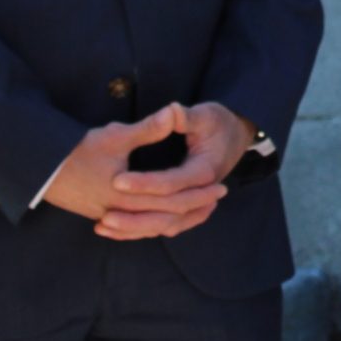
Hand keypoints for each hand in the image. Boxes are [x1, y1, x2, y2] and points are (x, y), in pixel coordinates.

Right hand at [40, 103, 217, 230]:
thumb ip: (148, 129)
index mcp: (128, 195)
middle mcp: (121, 213)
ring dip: (179, 218)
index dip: (199, 193)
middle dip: (195, 208)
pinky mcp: (104, 217)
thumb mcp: (114, 136)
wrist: (40, 170)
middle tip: (218, 198)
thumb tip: (174, 112)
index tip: (220, 184)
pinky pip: (137, 229)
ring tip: (201, 210)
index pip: (172, 199)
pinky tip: (166, 219)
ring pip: (152, 227)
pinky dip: (157, 225)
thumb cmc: (76, 152)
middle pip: (167, 217)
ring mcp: (111, 218)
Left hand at [95, 101, 255, 240]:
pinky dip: (140, 230)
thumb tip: (171, 110)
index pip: (172, 182)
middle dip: (135, 216)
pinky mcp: (187, 207)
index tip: (117, 180)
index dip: (145, 183)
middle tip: (105, 214)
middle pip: (167, 213)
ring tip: (104, 225)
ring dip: (135, 228)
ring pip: (165, 225)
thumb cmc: (218, 123)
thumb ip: (184, 117)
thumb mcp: (204, 115)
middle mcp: (202, 193)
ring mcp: (196, 203)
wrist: (236, 134)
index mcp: (205, 170)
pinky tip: (114, 230)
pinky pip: (164, 226)